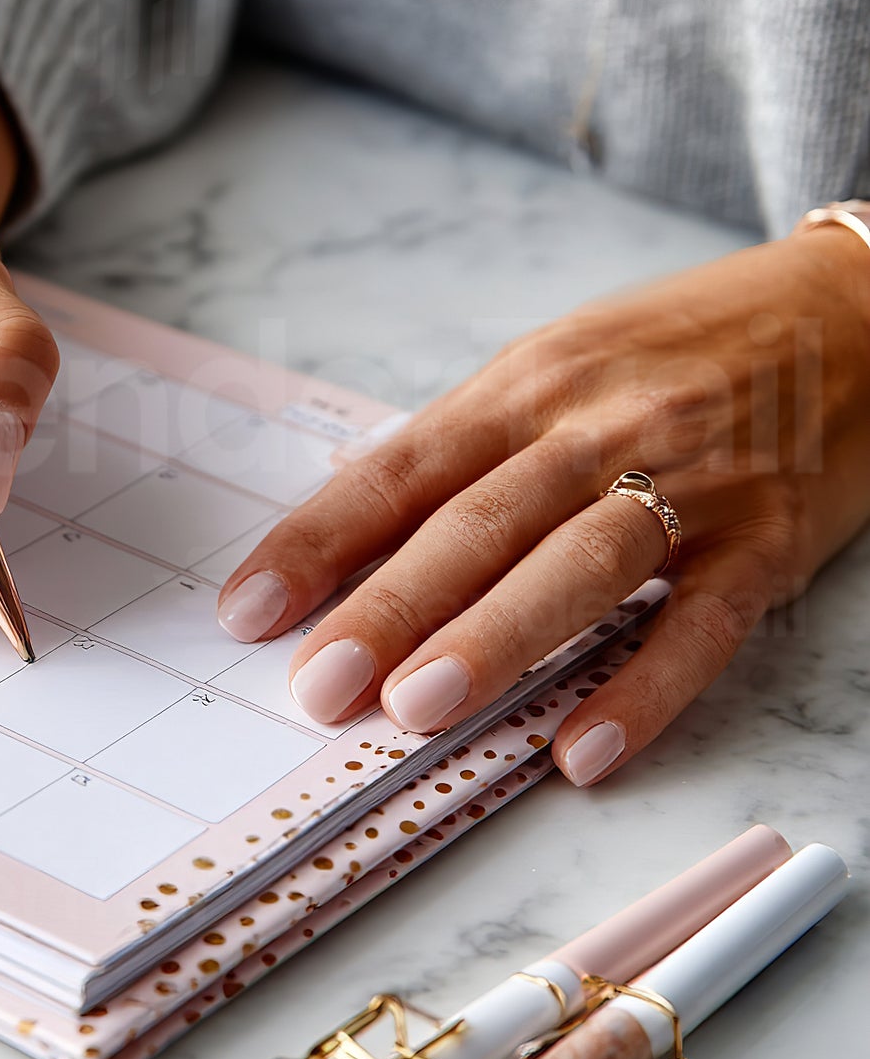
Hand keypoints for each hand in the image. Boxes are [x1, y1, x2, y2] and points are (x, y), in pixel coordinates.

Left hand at [216, 230, 869, 783]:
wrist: (851, 310)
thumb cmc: (678, 348)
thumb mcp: (559, 365)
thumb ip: (465, 447)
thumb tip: (348, 523)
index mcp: (526, 384)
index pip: (401, 468)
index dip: (319, 541)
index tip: (248, 610)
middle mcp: (596, 425)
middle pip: (477, 521)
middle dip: (390, 606)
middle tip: (318, 685)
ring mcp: (689, 480)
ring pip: (577, 562)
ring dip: (494, 638)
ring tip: (416, 711)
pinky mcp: (767, 536)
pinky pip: (702, 620)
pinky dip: (645, 686)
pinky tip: (585, 748)